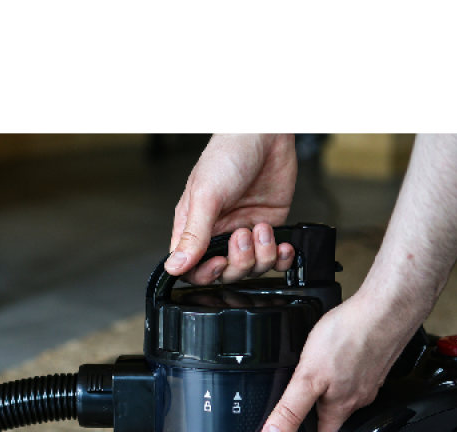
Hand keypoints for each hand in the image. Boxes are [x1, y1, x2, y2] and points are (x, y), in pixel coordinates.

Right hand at [166, 134, 297, 284]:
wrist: (266, 132)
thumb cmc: (228, 154)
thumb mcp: (205, 196)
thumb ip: (193, 235)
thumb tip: (175, 266)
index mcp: (195, 228)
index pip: (192, 268)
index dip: (206, 273)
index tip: (219, 262)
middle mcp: (219, 233)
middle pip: (225, 273)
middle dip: (238, 262)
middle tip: (243, 235)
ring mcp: (245, 232)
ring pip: (251, 268)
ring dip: (261, 255)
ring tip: (261, 228)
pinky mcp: (270, 228)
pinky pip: (275, 259)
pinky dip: (281, 258)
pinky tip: (282, 244)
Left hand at [257, 289, 414, 431]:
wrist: (386, 306)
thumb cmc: (351, 336)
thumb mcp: (308, 376)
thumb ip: (289, 409)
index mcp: (339, 406)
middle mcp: (356, 398)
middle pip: (334, 423)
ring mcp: (366, 379)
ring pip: (344, 401)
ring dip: (328, 406)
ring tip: (310, 407)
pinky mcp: (370, 361)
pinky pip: (352, 380)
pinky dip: (339, 383)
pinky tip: (331, 371)